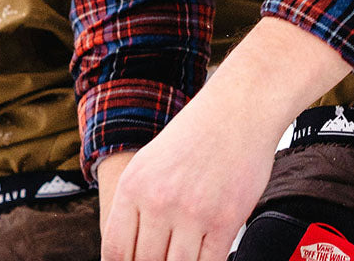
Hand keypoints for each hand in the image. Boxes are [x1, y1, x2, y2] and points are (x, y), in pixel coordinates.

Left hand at [96, 17, 348, 260]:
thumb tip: (133, 251)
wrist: (238, 109)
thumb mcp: (151, 163)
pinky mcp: (226, 220)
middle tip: (165, 255)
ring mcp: (192, 213)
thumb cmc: (196, 134)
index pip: (115, 251)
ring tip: (185, 254)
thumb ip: (138, 206)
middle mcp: (158, 201)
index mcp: (133, 186)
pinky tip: (207, 255)